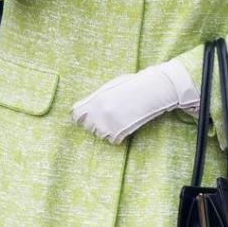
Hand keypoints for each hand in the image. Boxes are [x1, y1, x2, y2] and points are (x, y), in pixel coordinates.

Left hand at [72, 60, 199, 143]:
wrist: (151, 91)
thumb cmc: (134, 85)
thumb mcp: (111, 87)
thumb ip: (97, 98)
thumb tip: (89, 107)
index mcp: (94, 99)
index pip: (75, 114)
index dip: (81, 117)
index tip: (89, 116)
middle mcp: (97, 113)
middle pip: (87, 127)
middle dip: (96, 124)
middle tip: (109, 119)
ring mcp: (107, 123)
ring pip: (99, 135)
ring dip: (107, 131)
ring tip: (119, 121)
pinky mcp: (118, 132)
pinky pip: (112, 141)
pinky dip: (119, 137)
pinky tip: (126, 127)